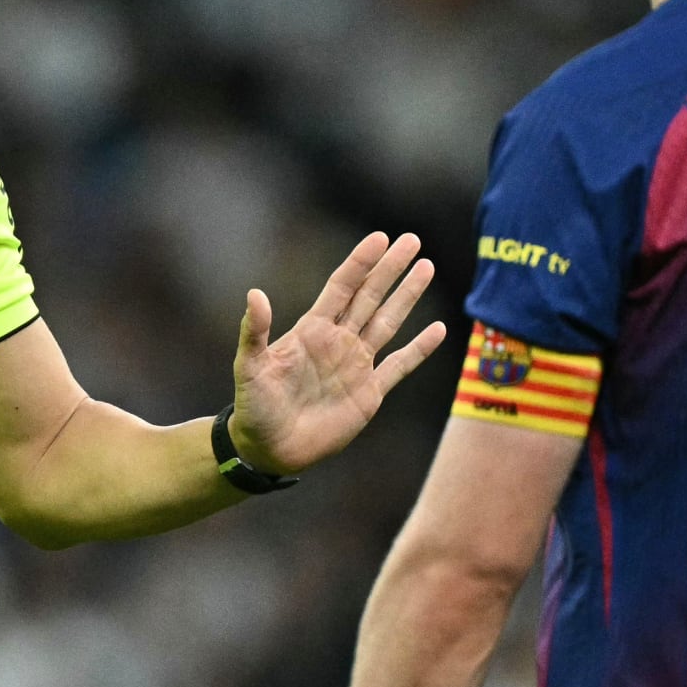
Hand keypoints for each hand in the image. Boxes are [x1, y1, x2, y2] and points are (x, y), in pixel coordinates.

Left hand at [228, 232, 447, 474]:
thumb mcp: (249, 368)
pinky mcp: (369, 393)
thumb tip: (255, 294)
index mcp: (312, 330)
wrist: (270, 449)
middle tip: (412, 240)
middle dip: (391, 268)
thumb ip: (254, 332)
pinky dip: (419, 349)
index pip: (342, 287)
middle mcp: (338, 341)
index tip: (380, 238)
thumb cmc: (254, 408)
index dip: (361, 262)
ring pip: (388, 322)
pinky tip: (438, 329)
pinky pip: (400, 365)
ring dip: (407, 296)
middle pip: (370, 296)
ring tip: (426, 268)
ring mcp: (356, 365)